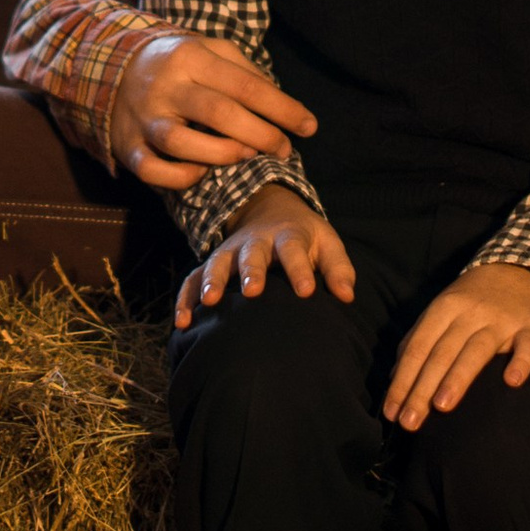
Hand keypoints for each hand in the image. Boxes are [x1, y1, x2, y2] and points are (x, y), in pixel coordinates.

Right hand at [119, 30, 316, 197]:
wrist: (112, 68)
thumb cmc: (179, 64)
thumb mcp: (211, 51)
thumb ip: (247, 72)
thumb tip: (284, 106)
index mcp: (190, 56)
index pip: (244, 85)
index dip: (282, 108)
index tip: (309, 126)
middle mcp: (165, 86)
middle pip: (218, 113)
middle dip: (261, 134)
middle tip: (284, 148)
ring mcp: (143, 117)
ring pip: (182, 142)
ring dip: (223, 154)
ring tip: (248, 155)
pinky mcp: (127, 146)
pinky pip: (153, 170)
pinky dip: (182, 177)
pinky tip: (203, 172)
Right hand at [175, 182, 356, 325]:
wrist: (269, 208)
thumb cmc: (304, 237)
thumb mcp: (327, 243)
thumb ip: (338, 268)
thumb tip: (347, 296)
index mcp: (287, 235)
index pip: (293, 250)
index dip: (300, 269)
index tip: (306, 291)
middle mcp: (255, 242)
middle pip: (252, 254)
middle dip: (251, 271)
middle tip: (252, 292)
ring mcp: (230, 252)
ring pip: (218, 263)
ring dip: (212, 280)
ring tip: (210, 301)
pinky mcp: (212, 264)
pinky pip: (193, 279)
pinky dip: (185, 299)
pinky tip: (183, 322)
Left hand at [383, 262, 529, 429]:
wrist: (521, 270)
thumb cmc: (474, 299)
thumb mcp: (443, 309)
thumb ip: (419, 339)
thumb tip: (395, 377)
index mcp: (443, 309)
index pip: (417, 348)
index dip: (402, 380)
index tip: (390, 412)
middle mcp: (469, 313)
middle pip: (441, 353)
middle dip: (422, 389)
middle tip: (409, 422)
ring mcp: (501, 320)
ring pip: (476, 350)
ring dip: (458, 377)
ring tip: (442, 406)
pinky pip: (527, 346)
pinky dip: (521, 362)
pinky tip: (512, 381)